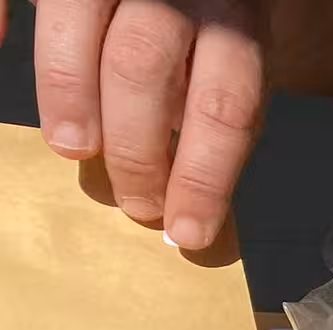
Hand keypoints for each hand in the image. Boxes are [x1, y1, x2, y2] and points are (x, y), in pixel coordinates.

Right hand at [20, 0, 265, 249]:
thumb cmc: (211, 27)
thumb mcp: (236, 65)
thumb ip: (215, 113)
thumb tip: (197, 206)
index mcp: (234, 27)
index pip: (224, 108)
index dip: (203, 177)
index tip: (186, 231)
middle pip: (145, 68)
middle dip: (136, 149)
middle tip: (135, 203)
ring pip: (82, 24)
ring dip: (70, 93)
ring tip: (73, 149)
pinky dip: (3, 13)